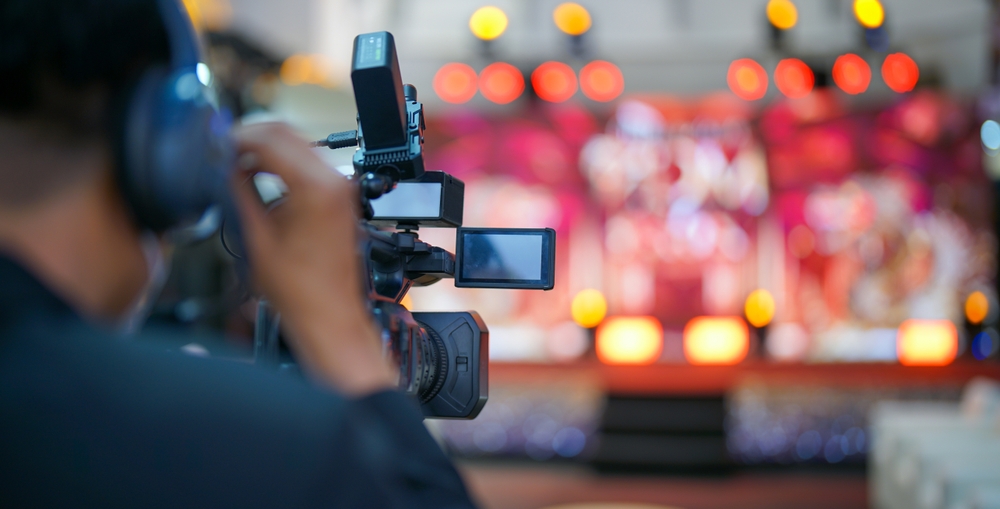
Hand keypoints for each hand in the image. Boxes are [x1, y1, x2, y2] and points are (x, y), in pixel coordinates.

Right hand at [231, 123, 394, 395]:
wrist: (329, 313)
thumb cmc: (300, 289)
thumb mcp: (254, 236)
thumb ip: (237, 192)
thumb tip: (223, 165)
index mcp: (316, 187)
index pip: (271, 138)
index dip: (237, 137)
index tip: (217, 143)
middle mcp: (335, 181)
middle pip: (287, 133)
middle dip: (251, 137)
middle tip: (223, 148)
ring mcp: (342, 188)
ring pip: (299, 145)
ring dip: (266, 149)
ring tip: (235, 162)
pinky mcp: (341, 197)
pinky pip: (309, 164)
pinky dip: (282, 163)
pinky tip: (259, 175)